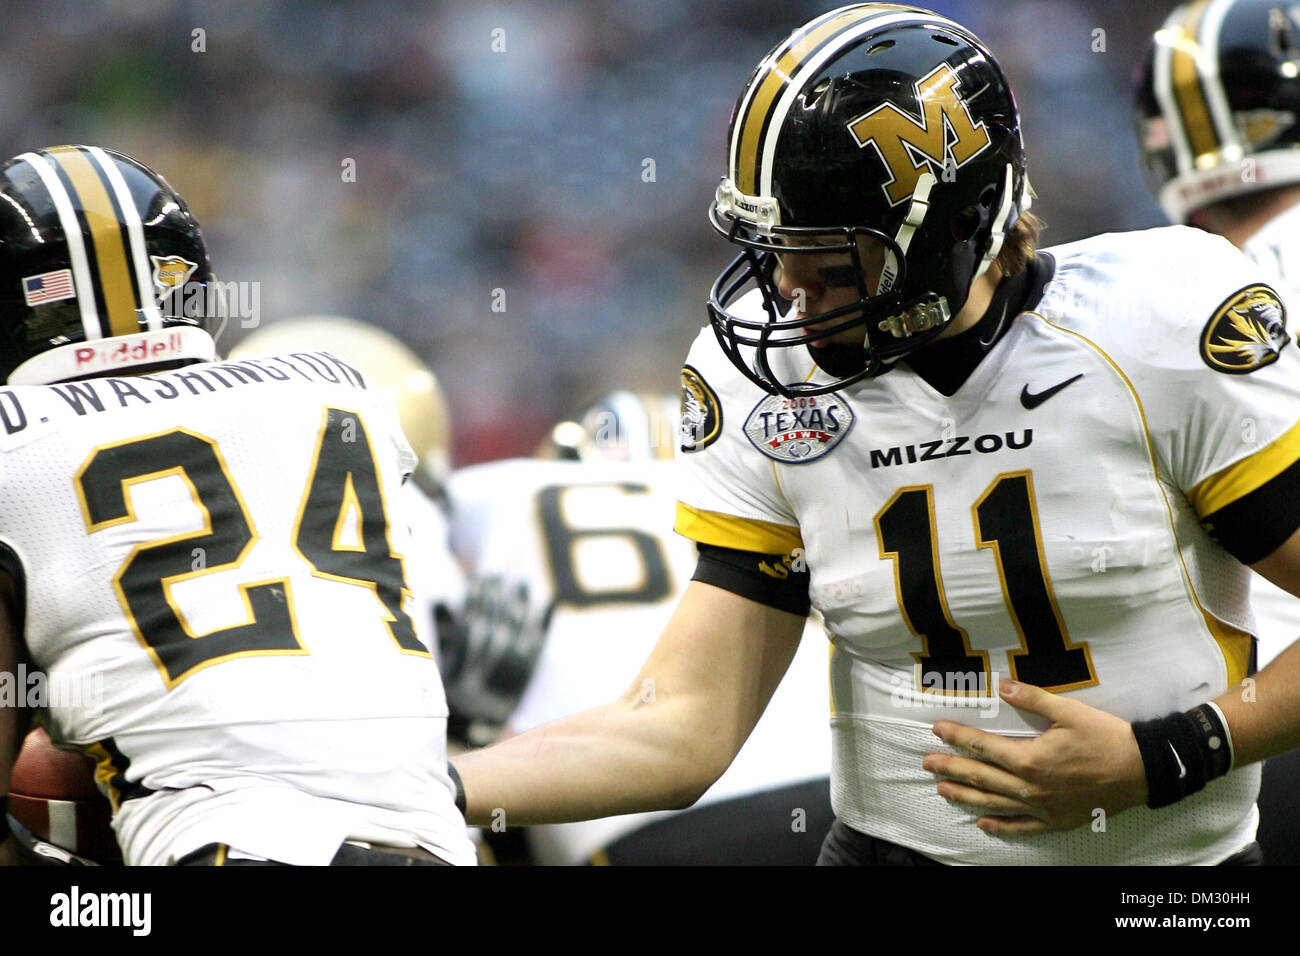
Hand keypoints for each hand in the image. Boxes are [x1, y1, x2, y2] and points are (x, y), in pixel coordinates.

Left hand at [922, 679, 1148, 834]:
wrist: (1142, 771)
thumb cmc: (1106, 738)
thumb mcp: (1069, 711)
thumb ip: (1032, 698)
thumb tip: (1001, 684)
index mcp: (1030, 758)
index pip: (983, 746)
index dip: (957, 737)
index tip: (936, 730)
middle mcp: (1031, 787)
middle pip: (982, 777)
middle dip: (951, 767)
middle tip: (926, 762)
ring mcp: (1043, 807)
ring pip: (995, 803)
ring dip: (966, 796)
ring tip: (942, 790)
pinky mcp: (1057, 821)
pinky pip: (1023, 827)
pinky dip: (1001, 826)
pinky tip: (984, 824)